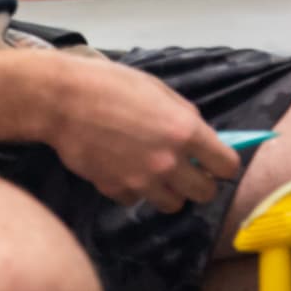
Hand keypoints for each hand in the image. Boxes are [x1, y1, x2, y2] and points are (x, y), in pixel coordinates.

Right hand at [38, 57, 241, 211]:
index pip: (227, 166)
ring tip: (157, 172)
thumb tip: (202, 137)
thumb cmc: (112, 85)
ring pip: (173, 204)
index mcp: (185, 131)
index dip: (225, 165)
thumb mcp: (159, 90)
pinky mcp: (115, 191)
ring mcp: (141, 181)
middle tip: (190, 170)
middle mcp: (169, 162)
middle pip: (205, 193)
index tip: (217, 162)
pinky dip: (135, 190)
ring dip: (170, 191)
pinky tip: (125, 169)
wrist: (62, 101)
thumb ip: (185, 116)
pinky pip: (136, 200)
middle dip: (202, 183)